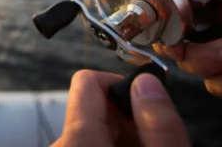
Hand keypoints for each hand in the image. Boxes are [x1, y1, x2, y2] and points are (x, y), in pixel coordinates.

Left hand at [52, 70, 190, 146]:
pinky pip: (88, 141)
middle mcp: (61, 145)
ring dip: (121, 134)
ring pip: (93, 126)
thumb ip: (160, 125)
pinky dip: (110, 144)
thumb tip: (147, 82)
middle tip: (148, 140)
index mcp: (78, 141)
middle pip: (94, 105)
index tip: (142, 103)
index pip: (87, 81)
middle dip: (125, 115)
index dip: (120, 83)